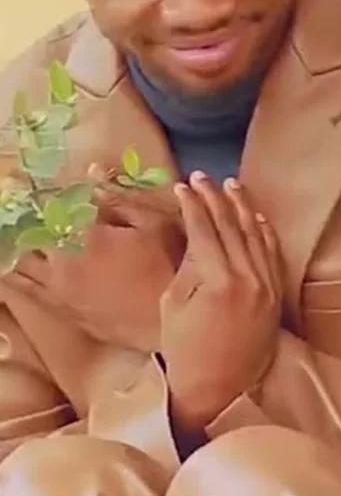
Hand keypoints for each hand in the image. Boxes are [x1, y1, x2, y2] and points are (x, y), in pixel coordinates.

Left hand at [0, 169, 184, 350]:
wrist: (169, 322)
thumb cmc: (169, 267)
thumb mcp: (153, 223)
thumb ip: (119, 199)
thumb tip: (93, 173)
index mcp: (85, 235)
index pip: (50, 205)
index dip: (33, 191)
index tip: (16, 179)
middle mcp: (62, 262)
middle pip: (27, 235)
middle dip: (20, 219)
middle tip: (11, 208)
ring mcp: (58, 290)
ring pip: (20, 264)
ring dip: (15, 247)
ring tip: (11, 234)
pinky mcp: (61, 310)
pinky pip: (27, 290)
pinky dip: (16, 276)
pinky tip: (12, 268)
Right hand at [161, 171, 282, 430]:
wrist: (217, 388)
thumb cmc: (185, 349)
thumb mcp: (173, 305)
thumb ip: (188, 265)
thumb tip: (196, 233)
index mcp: (218, 282)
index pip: (205, 231)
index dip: (193, 206)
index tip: (183, 186)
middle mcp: (248, 279)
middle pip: (232, 228)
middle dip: (215, 199)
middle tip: (202, 177)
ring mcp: (267, 286)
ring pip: (256, 236)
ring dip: (243, 208)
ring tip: (230, 185)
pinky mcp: (277, 294)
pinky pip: (273, 255)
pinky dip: (265, 233)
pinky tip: (257, 216)